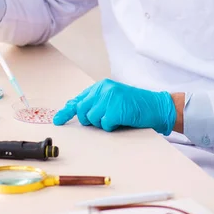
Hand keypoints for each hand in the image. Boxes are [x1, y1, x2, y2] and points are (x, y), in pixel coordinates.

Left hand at [53, 78, 176, 134]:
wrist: (155, 106)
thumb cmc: (134, 106)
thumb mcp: (113, 100)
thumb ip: (96, 102)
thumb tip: (76, 110)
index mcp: (102, 86)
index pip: (79, 99)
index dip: (67, 111)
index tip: (57, 120)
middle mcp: (104, 89)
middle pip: (82, 110)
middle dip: (90, 120)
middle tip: (105, 119)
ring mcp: (109, 97)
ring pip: (92, 119)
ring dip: (103, 123)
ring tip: (117, 117)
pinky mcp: (115, 108)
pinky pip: (105, 125)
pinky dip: (112, 126)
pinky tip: (122, 119)